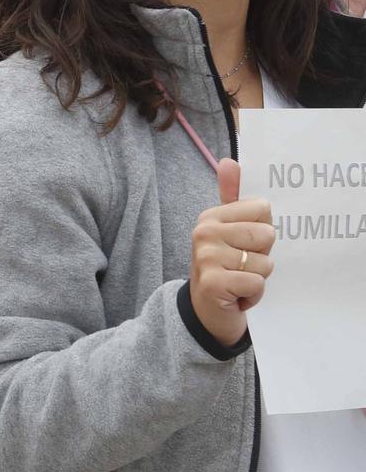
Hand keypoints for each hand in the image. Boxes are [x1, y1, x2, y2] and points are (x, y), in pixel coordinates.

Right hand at [190, 158, 273, 348]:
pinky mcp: (213, 282)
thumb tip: (229, 160)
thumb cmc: (226, 267)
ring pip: (265, 262)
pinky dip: (254, 295)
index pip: (263, 209)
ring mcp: (206, 256)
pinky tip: (238, 295)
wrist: (208, 311)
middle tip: (243, 265)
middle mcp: (204, 232)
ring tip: (240, 281)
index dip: (263, 231)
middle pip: (267, 234)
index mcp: (211, 216)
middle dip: (263, 255)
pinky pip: (256, 282)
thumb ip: (232, 196)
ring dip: (259, 278)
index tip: (246, 244)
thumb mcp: (231, 231)